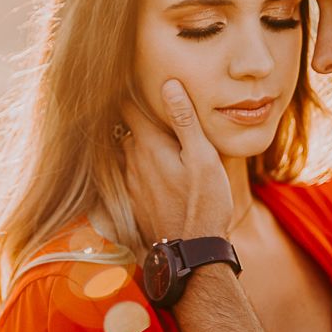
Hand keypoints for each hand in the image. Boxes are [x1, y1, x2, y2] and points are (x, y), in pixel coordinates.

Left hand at [122, 80, 232, 243]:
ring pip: (129, 152)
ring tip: (159, 137)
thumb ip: (185, 120)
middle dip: (138, 117)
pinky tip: (160, 169)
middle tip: (153, 107)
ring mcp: (131, 183)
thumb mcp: (202, 157)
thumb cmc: (204, 203)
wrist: (192, 251)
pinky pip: (132, 173)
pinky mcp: (134, 200)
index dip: (130, 91)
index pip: (127, 107)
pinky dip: (141, 165)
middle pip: (127, 129)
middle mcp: (132, 162)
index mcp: (147, 146)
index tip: (136, 80)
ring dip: (139, 142)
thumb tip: (169, 84)